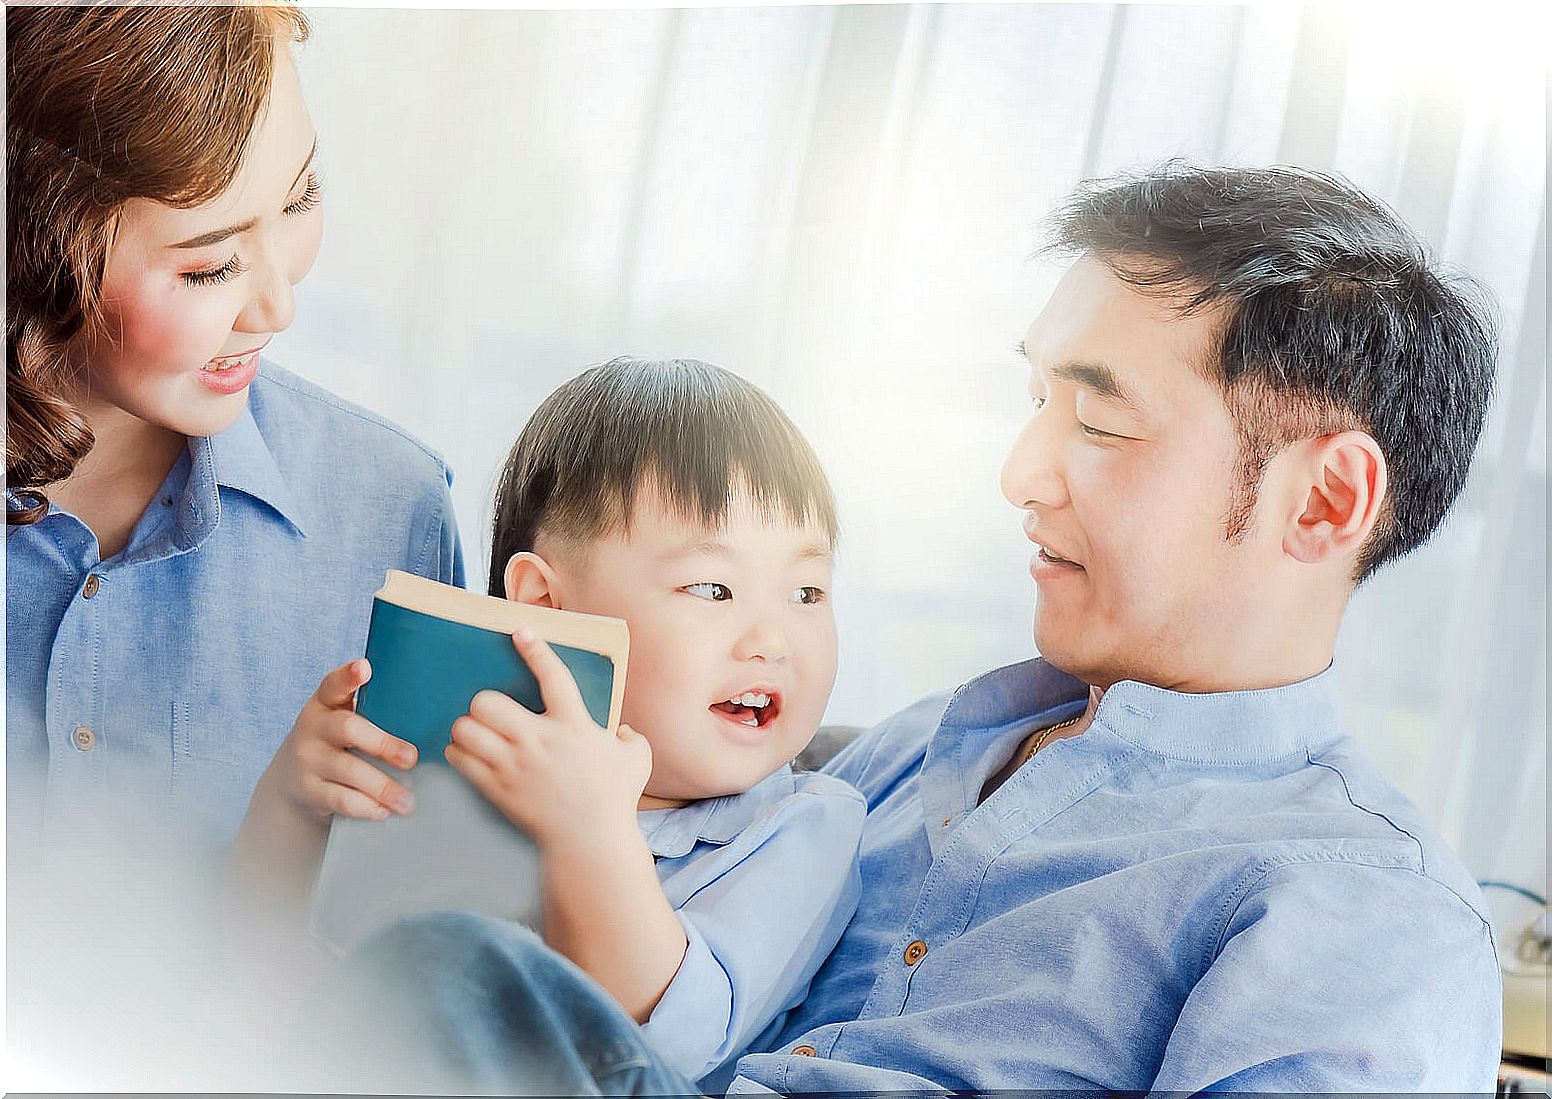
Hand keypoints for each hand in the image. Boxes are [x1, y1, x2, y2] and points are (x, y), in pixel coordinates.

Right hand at [255, 659, 418, 822]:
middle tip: (412, 758)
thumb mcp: (343, 718)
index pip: (334, 684)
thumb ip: (374, 709)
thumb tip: (433, 708)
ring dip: (382, 786)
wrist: (293, 781)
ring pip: (348, 770)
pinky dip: (364, 807)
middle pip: (348, 729)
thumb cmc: (337, 742)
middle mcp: (313, 727)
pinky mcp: (308, 790)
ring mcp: (307, 760)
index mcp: (326, 702)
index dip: (348, 675)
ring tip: (408, 801)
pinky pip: (339, 799)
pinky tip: (384, 811)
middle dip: (382, 743)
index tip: (365, 668)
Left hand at [446, 628, 650, 848]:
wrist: (591, 842)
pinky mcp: (497, 788)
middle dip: (485, 702)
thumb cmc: (615, 799)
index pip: (553, 678)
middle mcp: (540, 741)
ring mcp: (515, 765)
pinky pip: (461, 759)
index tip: (519, 632)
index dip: (535, 651)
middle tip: (493, 713)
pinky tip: (469, 753)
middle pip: (488, 702)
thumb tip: (620, 731)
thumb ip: (631, 737)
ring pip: (467, 729)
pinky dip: (460, 752)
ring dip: (467, 727)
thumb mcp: (637, 759)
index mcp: (574, 726)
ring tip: (476, 732)